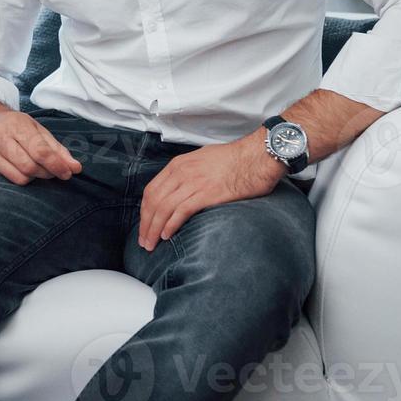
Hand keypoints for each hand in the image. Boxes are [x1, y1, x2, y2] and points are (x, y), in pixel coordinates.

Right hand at [0, 98, 82, 185]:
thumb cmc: (15, 127)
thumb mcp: (37, 130)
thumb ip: (57, 149)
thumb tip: (75, 168)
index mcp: (16, 124)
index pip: (40, 150)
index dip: (56, 165)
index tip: (67, 173)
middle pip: (30, 167)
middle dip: (46, 172)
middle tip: (50, 170)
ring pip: (19, 178)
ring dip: (32, 177)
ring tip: (32, 168)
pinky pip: (7, 182)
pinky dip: (17, 179)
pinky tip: (16, 169)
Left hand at [137, 129, 285, 249]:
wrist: (256, 156)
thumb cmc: (235, 159)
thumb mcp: (202, 159)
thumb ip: (188, 172)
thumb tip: (180, 189)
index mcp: (178, 164)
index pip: (151, 190)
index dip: (145, 210)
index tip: (144, 224)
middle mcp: (181, 172)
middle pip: (153, 201)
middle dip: (145, 223)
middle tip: (144, 240)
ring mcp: (193, 182)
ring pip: (163, 208)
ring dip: (154, 229)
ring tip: (152, 244)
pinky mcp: (206, 194)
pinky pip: (181, 211)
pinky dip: (171, 225)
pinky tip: (167, 236)